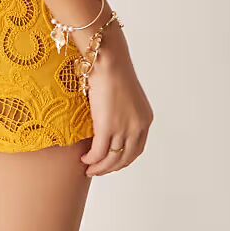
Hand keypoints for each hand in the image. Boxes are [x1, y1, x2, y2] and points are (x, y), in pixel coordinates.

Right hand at [77, 24, 153, 176]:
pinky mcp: (107, 127)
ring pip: (112, 159)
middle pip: (125, 158)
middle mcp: (138, 127)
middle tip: (98, 170)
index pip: (137, 149)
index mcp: (145, 120)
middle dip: (111, 168)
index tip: (112, 162)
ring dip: (100, 167)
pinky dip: (91, 159)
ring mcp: (123, 128)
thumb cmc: (113, 69)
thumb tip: (109, 116)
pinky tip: (84, 160)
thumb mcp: (124, 94)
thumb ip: (122, 110)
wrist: (108, 60)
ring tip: (89, 169)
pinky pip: (99, 151)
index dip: (123, 159)